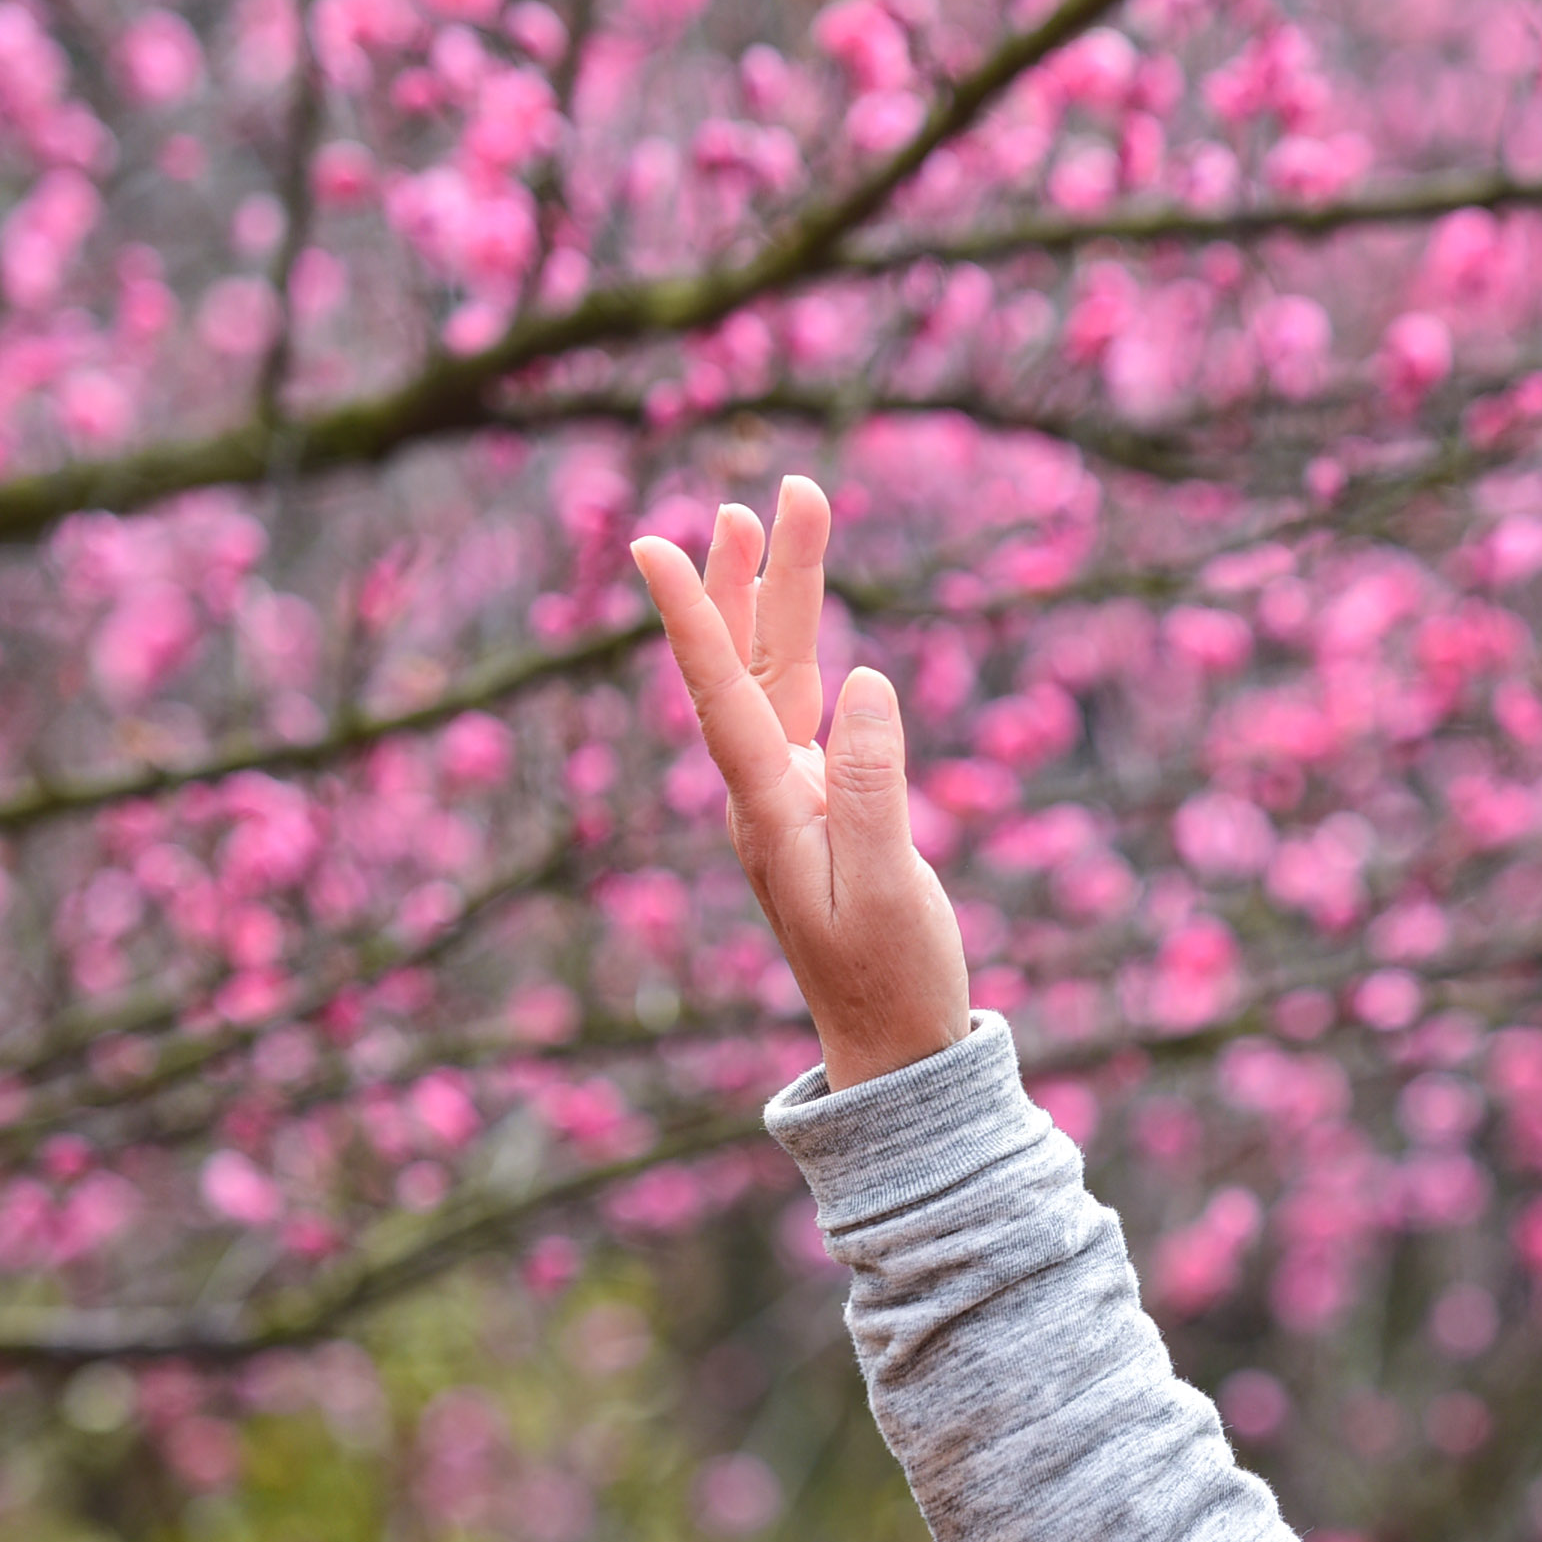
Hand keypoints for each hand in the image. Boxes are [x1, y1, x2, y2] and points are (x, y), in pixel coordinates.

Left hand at [628, 475, 972, 1093]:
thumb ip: (871, 781)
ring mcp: (786, 800)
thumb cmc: (892, 978)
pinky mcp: (818, 810)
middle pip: (749, 663)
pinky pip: (798, 712)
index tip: (650, 545)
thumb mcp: (889, 884)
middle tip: (773, 490)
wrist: (891, 1051)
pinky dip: (802, 652)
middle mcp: (763, 795)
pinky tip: (807, 621)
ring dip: (778, 599)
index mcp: (766, 810)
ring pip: (774, 677)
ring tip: (777, 518)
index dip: (689, 617)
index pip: (721, 693)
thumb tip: (861, 678)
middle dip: (757, 574)